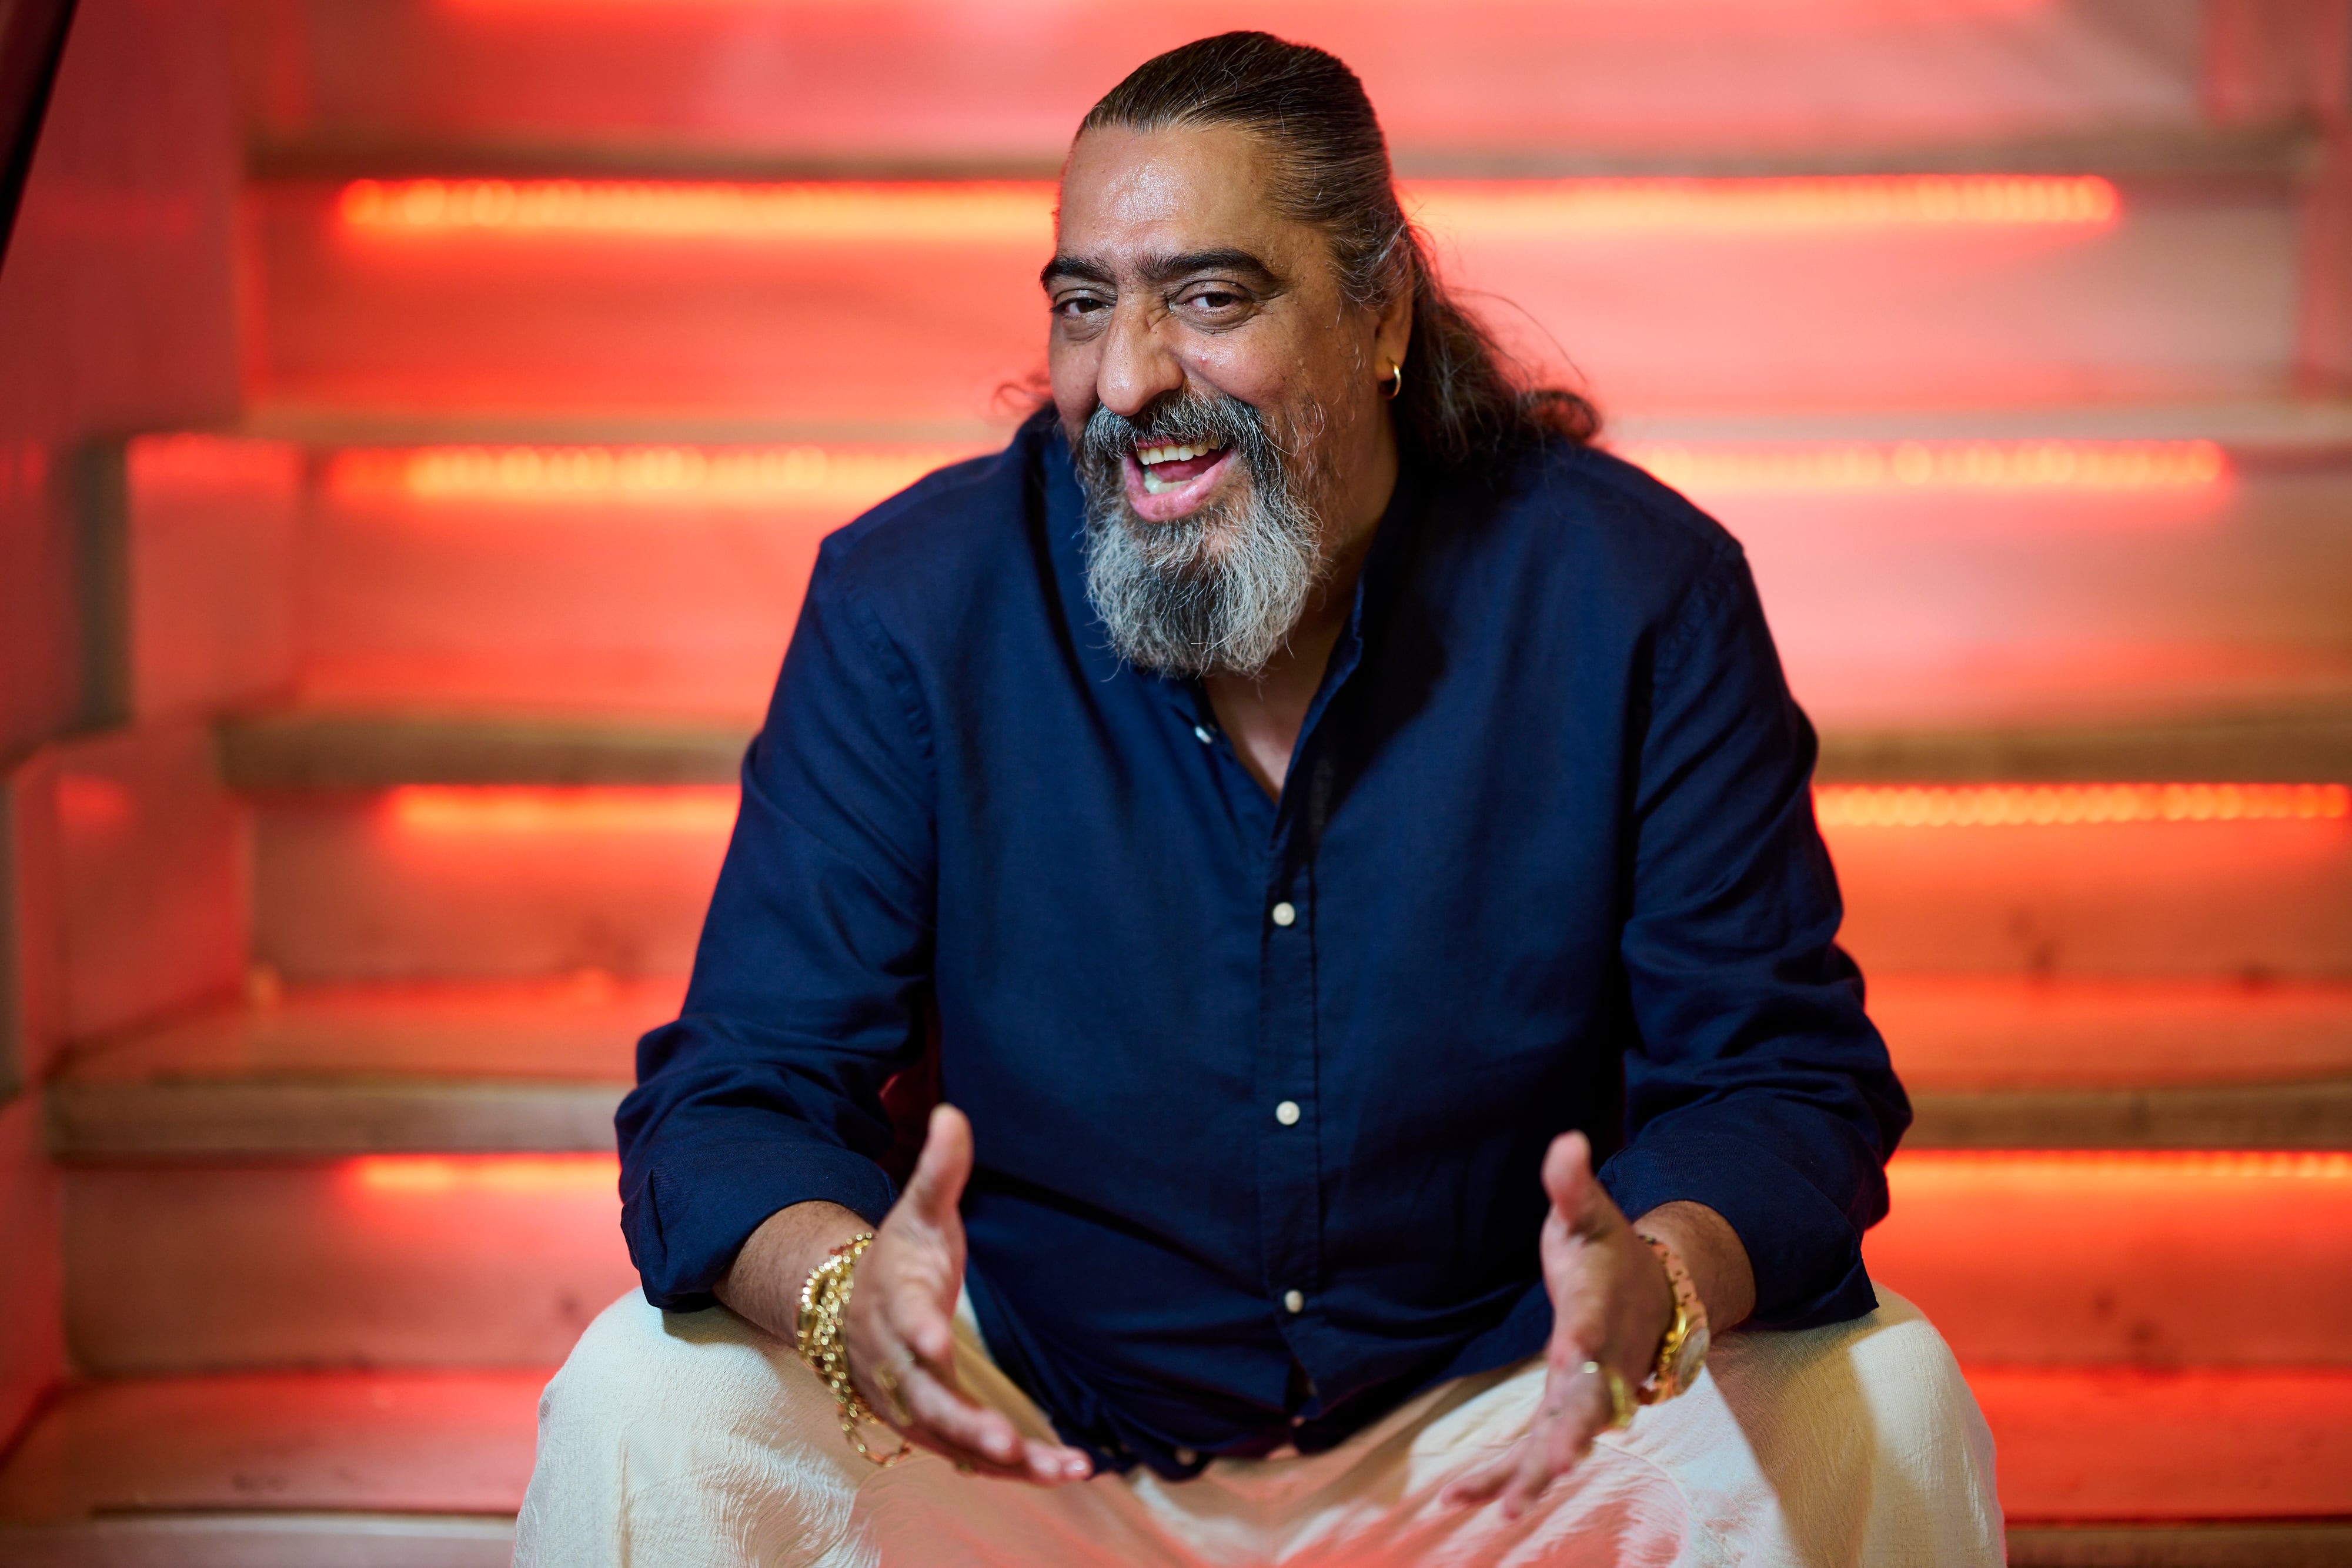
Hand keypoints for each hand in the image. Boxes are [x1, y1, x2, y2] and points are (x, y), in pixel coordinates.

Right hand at [842, 1103, 1094, 1484]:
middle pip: (926, 1400)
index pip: (904, 1322)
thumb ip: (938, 1171)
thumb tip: (952, 1112)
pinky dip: (1012, 1470)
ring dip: (1002, 1460)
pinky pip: (970, 1455)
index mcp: (896, 1305)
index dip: (918, 1333)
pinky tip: (1064, 1472)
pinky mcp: (933, 1427)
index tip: (937, 1342)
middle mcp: (898, 1364)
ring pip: (952, 1441)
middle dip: (964, 1423)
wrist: (847, 1312)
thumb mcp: (918, 1213)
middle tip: (1003, 1441)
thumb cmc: (897, 1259)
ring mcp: (913, 1402)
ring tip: (1060, 1469)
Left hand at [1441, 1131, 1672, 1518]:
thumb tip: (1566, 1139)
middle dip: (1569, 1436)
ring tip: (1495, 1513)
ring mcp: (1586, 1396)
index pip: (1595, 1328)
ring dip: (1528, 1477)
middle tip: (1553, 1468)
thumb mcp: (1590, 1213)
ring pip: (1559, 1443)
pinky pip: (1535, 1453)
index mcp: (1601, 1310)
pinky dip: (1505, 1478)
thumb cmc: (1610, 1251)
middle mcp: (1599, 1363)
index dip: (1585, 1343)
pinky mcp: (1567, 1414)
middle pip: (1587, 1405)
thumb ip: (1573, 1184)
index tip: (1573, 1357)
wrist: (1654, 1296)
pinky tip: (1461, 1503)